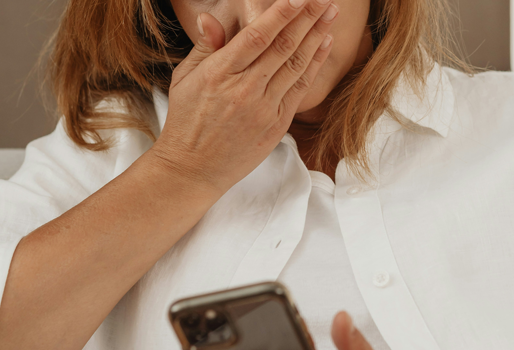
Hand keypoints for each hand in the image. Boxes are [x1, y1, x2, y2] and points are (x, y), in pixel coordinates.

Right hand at [154, 0, 337, 195]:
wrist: (194, 169)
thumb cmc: (186, 123)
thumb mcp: (184, 80)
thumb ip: (205, 48)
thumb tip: (210, 18)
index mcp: (219, 74)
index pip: (256, 37)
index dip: (281, 14)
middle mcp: (244, 90)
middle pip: (283, 46)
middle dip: (307, 18)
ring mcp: (263, 109)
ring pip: (296, 65)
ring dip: (316, 37)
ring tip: (330, 14)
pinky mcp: (276, 125)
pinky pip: (299, 89)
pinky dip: (313, 66)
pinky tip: (322, 46)